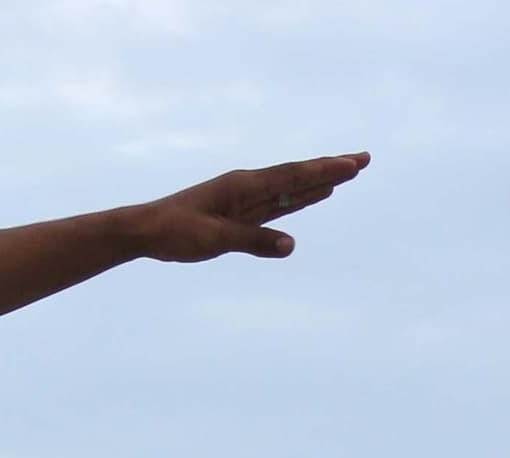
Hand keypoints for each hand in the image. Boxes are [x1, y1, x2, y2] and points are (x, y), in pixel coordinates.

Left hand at [123, 152, 369, 262]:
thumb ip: (252, 240)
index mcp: (243, 186)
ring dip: (320, 180)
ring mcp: (246, 198)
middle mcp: (249, 186)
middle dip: (330, 168)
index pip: (292, 176)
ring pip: (292, 187)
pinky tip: (314, 193)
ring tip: (348, 172)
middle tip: (363, 160)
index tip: (352, 165)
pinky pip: (279, 202)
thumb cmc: (175, 232)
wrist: (146, 231)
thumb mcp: (213, 239)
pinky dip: (300, 196)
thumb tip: (291, 245)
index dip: (323, 171)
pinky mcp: (241, 213)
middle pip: (298, 175)